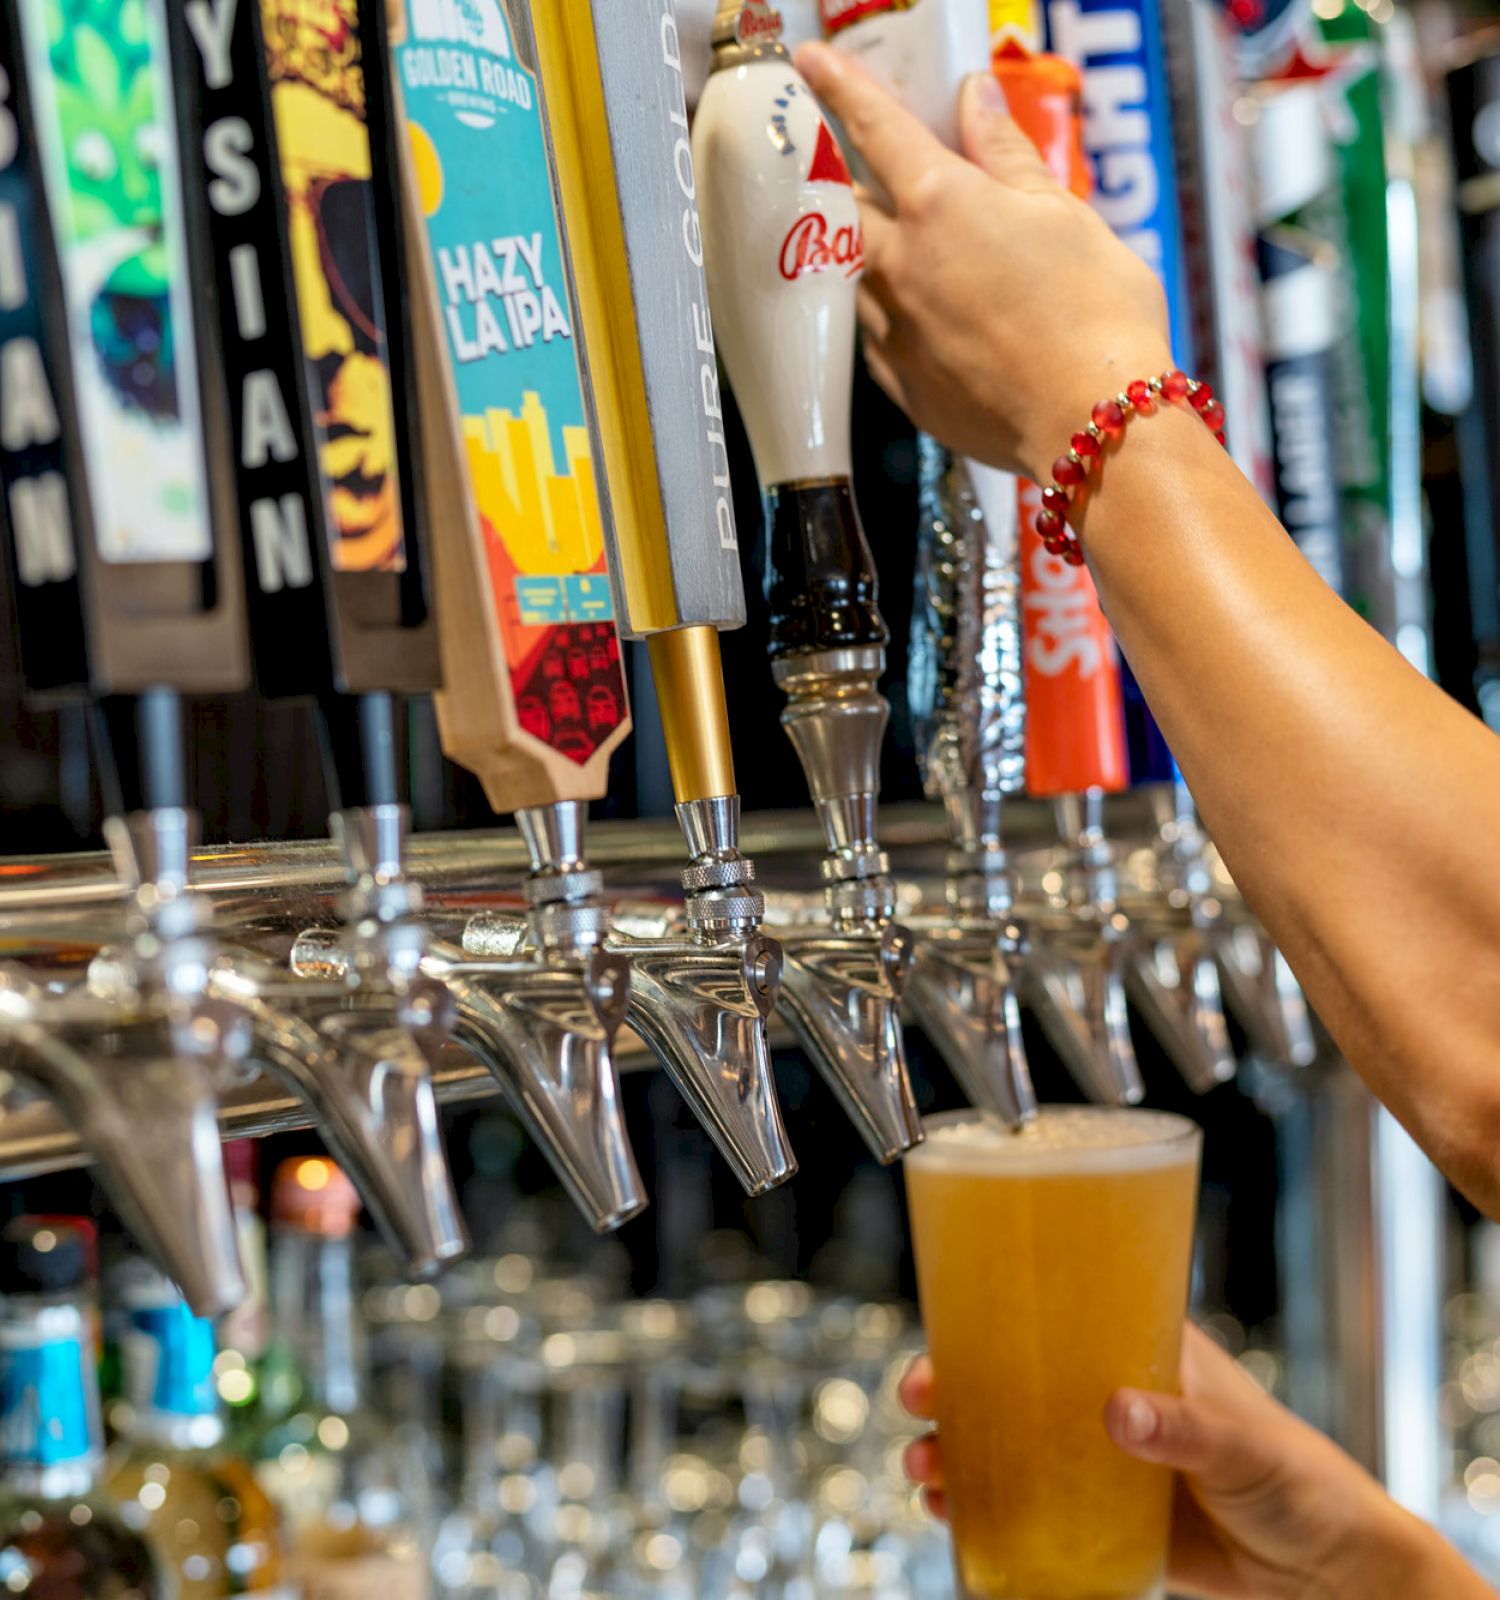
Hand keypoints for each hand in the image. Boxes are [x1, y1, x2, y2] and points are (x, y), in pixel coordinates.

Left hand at [793, 42, 1170, 481]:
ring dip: (866, 251)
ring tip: (901, 248)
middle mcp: (903, 265)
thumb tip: (977, 99)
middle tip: (855, 168)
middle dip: (845, 179)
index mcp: (942, 205)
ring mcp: (897, 331)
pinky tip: (922, 315)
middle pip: (846, 206)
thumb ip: (1008, 156)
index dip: (840, 86)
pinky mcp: (904, 387)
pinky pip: (876, 337)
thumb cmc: (1097, 315)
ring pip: (856, 275)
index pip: (876, 127)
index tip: (811, 61)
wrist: (1093, 424)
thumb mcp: (1064, 214)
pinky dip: (887, 313)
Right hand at [900, 1326, 1485, 1599]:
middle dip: (953, 1384)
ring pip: (1007, 1438)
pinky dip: (983, 1507)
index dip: (991, 1314)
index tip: (947, 1329)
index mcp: (1141, 1347)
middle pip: (1010, 1374)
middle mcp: (1107, 1392)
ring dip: (957, 1447)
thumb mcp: (1244, 1443)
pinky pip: (1028, 1505)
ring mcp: (1100, 1455)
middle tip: (919, 1398)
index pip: (1055, 1312)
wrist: (1332, 1574)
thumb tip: (1119, 1414)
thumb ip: (1183, 1426)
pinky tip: (952, 1514)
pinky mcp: (1102, 1516)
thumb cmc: (1304, 1481)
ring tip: (925, 1468)